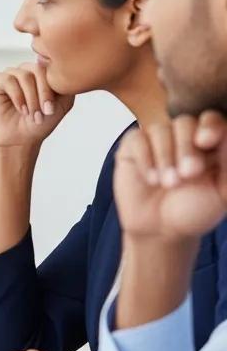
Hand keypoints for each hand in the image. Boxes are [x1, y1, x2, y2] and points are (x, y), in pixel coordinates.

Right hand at [0, 63, 72, 148]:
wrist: (21, 140)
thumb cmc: (40, 122)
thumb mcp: (64, 101)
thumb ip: (65, 82)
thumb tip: (58, 66)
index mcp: (42, 72)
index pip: (51, 67)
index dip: (53, 88)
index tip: (52, 109)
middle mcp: (26, 70)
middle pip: (38, 70)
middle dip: (42, 93)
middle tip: (43, 112)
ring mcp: (11, 74)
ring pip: (24, 76)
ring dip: (30, 98)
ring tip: (31, 114)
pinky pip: (7, 80)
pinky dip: (16, 96)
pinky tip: (20, 108)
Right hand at [114, 112, 226, 242]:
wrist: (160, 230)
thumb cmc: (193, 211)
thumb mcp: (222, 191)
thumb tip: (225, 134)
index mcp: (209, 143)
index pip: (211, 120)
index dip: (209, 125)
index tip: (205, 141)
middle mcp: (182, 136)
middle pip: (184, 122)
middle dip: (186, 148)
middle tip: (188, 174)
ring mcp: (156, 140)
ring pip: (160, 130)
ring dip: (165, 157)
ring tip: (167, 184)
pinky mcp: (132, 148)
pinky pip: (137, 139)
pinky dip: (145, 159)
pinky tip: (151, 179)